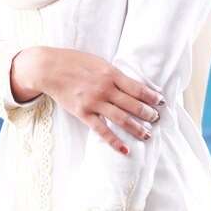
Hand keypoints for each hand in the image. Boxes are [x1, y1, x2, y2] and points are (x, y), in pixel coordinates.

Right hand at [10, 46, 164, 155]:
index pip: (137, 87)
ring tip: (147, 134)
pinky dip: (114, 141)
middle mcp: (105, 88)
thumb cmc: (74, 61)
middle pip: (133, 105)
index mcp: (110, 73)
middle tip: (157, 119)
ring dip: (137, 128)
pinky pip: (102, 130)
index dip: (151, 96)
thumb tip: (130, 83)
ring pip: (121, 119)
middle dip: (148, 113)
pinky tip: (125, 149)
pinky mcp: (83, 113)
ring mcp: (94, 102)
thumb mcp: (98, 61)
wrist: (49, 68)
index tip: (161, 101)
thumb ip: (113, 73)